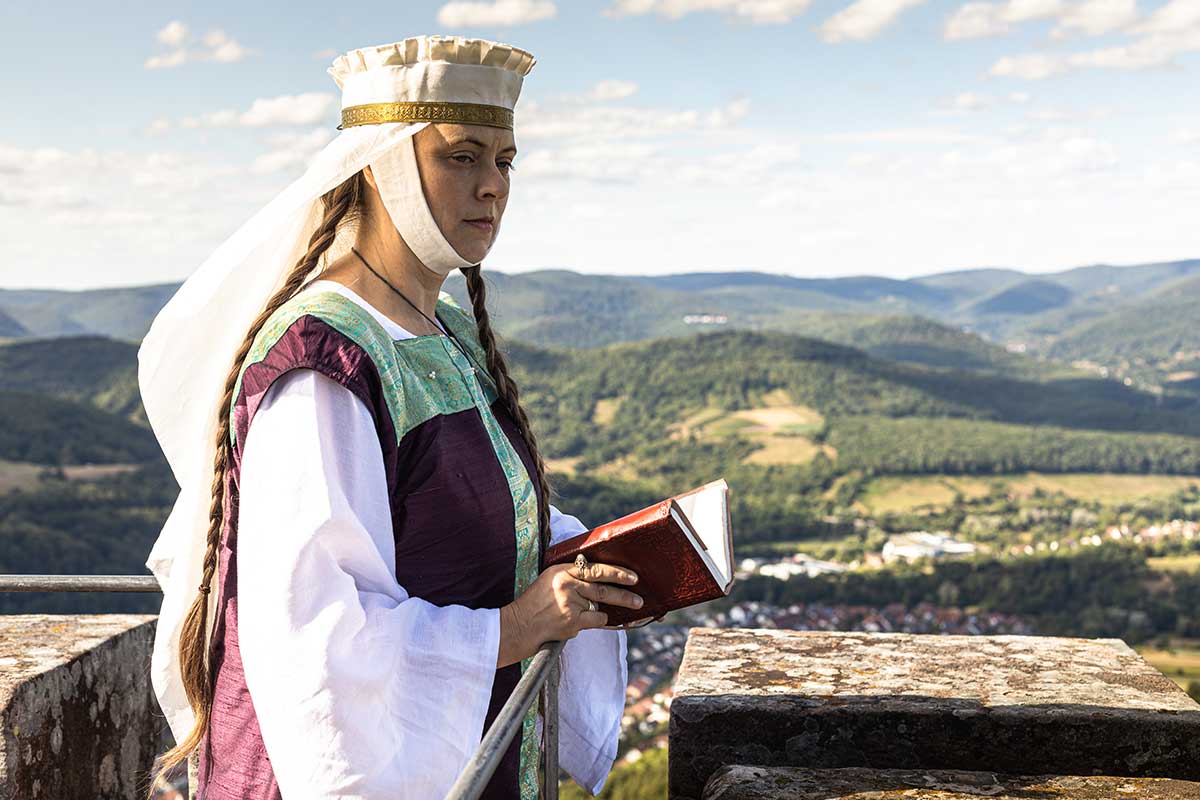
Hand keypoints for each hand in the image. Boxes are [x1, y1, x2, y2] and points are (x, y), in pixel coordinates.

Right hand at [497, 559, 642, 666]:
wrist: (516, 627)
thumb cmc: (532, 606)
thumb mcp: (548, 582)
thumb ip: (570, 579)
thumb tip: (598, 582)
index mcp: (561, 570)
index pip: (595, 568)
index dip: (616, 572)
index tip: (632, 576)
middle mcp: (566, 584)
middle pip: (603, 587)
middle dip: (624, 594)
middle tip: (639, 598)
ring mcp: (570, 603)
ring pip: (600, 606)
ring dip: (611, 611)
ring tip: (625, 611)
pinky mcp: (572, 621)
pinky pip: (595, 620)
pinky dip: (596, 622)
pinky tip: (586, 624)